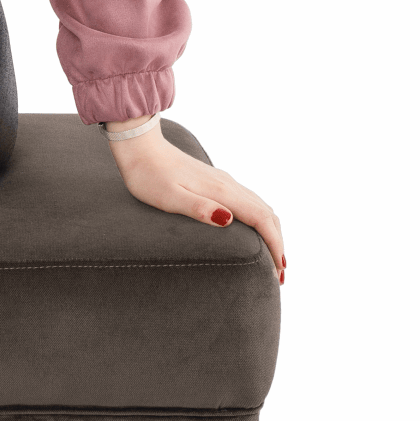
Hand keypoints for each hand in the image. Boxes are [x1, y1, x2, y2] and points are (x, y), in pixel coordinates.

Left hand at [107, 123, 285, 284]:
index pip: (261, 219)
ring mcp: (224, 181)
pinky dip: (260, 220)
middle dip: (278, 244)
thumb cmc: (149, 175)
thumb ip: (198, 208)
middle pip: (268, 215)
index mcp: (221, 191)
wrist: (140, 146)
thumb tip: (229, 220)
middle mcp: (228, 185)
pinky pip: (249, 202)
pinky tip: (253, 232)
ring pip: (261, 207)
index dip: (274, 245)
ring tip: (272, 258)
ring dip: (272, 232)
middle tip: (279, 274)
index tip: (279, 270)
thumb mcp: (169, 197)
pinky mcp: (216, 181)